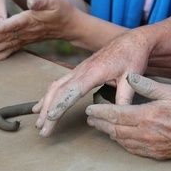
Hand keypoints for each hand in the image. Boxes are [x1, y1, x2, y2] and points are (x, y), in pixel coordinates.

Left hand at [0, 0, 77, 60]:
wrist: (71, 25)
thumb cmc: (62, 9)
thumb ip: (41, 0)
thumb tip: (30, 0)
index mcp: (31, 18)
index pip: (15, 23)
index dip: (2, 27)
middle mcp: (28, 30)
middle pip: (7, 36)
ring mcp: (28, 37)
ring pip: (8, 43)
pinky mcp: (28, 40)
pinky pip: (14, 48)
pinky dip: (3, 54)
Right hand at [33, 30, 151, 136]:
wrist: (132, 40)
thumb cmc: (132, 57)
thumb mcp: (132, 78)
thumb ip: (125, 98)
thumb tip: (120, 117)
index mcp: (94, 72)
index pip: (73, 91)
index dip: (60, 104)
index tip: (50, 118)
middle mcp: (82, 70)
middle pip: (59, 91)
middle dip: (48, 111)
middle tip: (43, 130)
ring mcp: (78, 70)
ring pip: (55, 87)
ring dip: (45, 104)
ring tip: (38, 123)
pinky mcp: (79, 71)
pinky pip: (59, 83)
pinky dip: (48, 96)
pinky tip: (40, 106)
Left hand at [85, 73, 170, 159]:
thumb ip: (148, 85)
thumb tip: (130, 76)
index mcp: (148, 116)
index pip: (116, 115)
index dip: (100, 112)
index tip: (89, 109)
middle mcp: (146, 134)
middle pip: (115, 130)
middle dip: (100, 124)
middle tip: (90, 118)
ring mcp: (151, 147)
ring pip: (122, 141)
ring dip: (109, 134)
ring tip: (100, 127)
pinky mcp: (157, 154)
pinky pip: (133, 150)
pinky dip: (122, 143)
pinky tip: (119, 138)